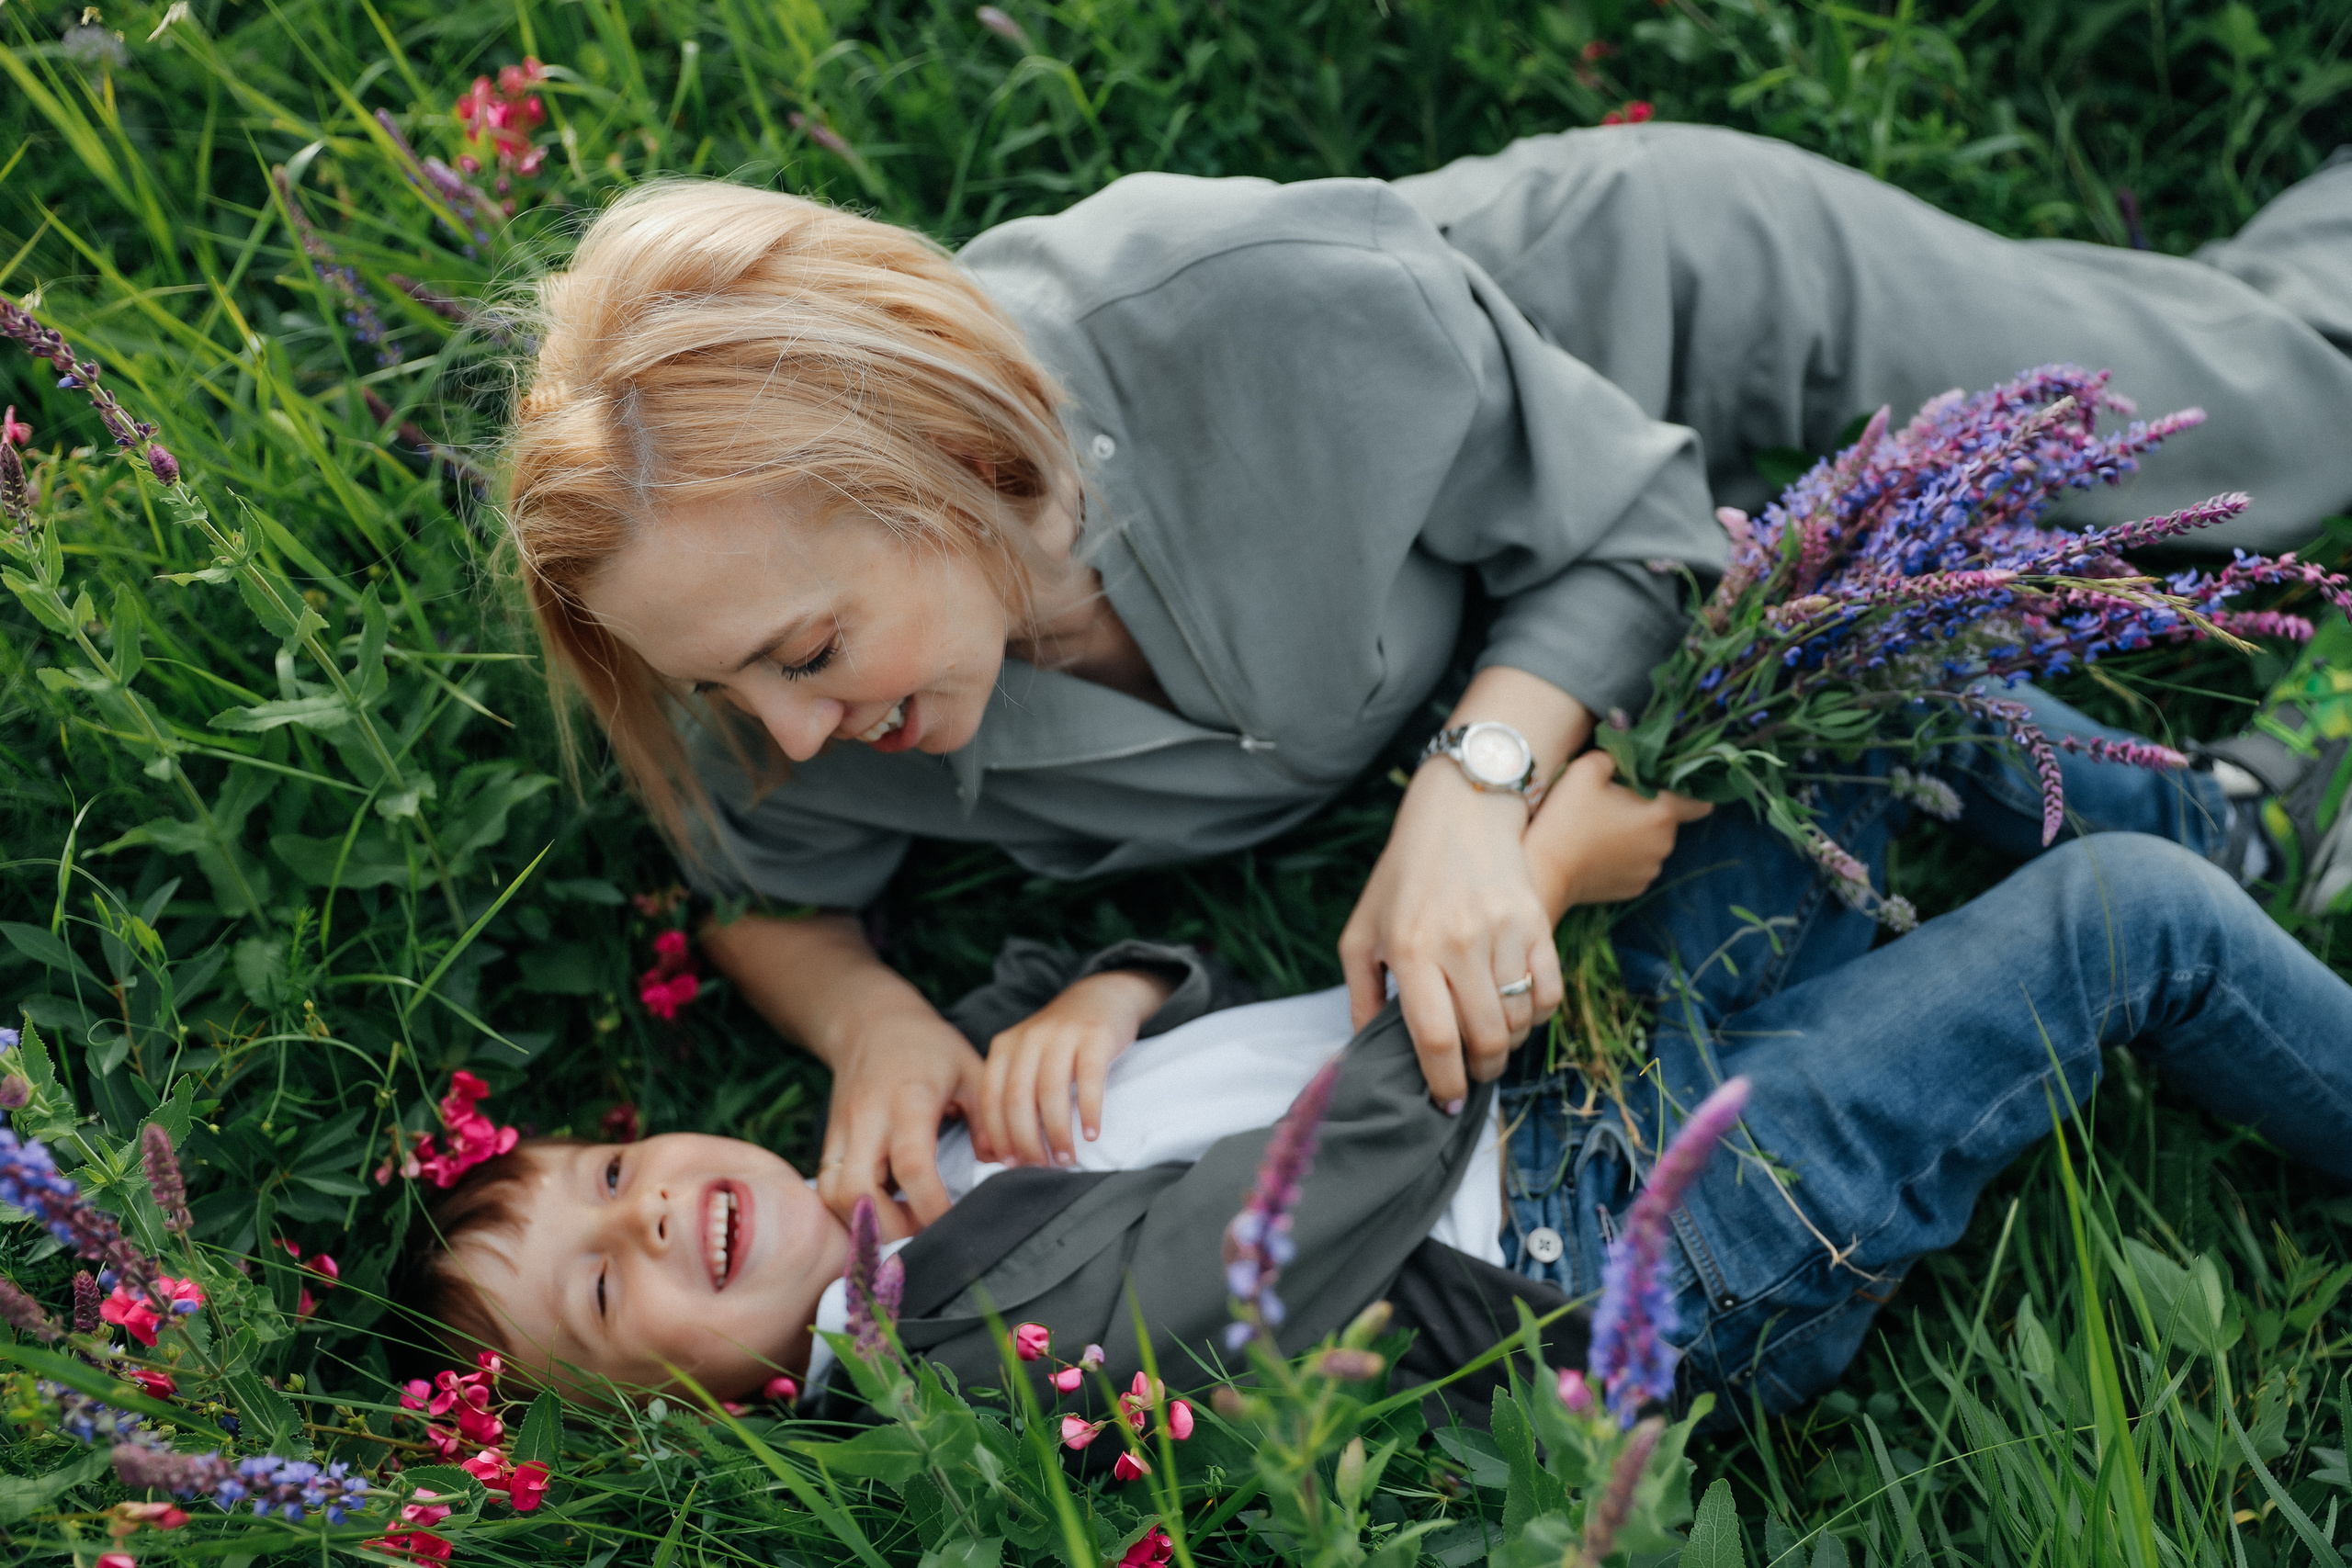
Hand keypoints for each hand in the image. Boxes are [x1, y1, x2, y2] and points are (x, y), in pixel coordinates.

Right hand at [814, 1013, 987, 1239]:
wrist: (870, 1022)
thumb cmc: (926, 1046)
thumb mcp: (970, 1068)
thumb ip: (988, 1116)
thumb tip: (996, 1162)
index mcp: (908, 1102)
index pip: (912, 1166)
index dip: (931, 1206)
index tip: (954, 1222)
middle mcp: (866, 1121)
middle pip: (856, 1193)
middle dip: (888, 1226)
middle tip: (923, 1227)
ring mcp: (841, 1133)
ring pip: (832, 1197)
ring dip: (864, 1222)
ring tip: (903, 1219)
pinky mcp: (829, 1142)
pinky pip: (827, 1190)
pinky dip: (851, 1210)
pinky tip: (881, 1207)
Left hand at [978, 969, 1173, 1167]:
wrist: (1101, 996)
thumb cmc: (1061, 1041)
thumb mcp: (1027, 1057)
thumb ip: (1010, 1094)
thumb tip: (994, 1150)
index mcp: (1005, 1046)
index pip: (992, 1097)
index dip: (998, 1135)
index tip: (1009, 1164)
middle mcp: (1029, 1038)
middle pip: (1018, 1098)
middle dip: (1026, 1141)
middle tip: (1039, 1168)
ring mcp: (1062, 1034)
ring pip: (1051, 1092)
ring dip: (1057, 1132)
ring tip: (1066, 1159)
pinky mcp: (1095, 1036)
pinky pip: (1089, 1080)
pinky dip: (1089, 1111)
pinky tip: (1092, 1134)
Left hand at [1339, 762, 1565, 1110]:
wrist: (1460, 811)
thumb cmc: (1402, 876)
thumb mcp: (1361, 931)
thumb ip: (1361, 995)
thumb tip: (1365, 1052)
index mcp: (1410, 950)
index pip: (1436, 1039)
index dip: (1445, 1084)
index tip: (1448, 1103)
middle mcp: (1458, 943)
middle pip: (1487, 1038)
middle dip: (1482, 1070)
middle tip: (1474, 1072)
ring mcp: (1503, 932)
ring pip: (1520, 1020)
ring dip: (1508, 1043)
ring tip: (1492, 1037)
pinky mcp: (1536, 922)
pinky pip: (1549, 992)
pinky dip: (1538, 1014)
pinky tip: (1518, 1009)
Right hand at [1524, 751, 1713, 917]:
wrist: (1543, 871)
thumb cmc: (1566, 818)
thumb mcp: (1586, 770)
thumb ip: (1615, 755)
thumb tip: (1624, 755)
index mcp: (1661, 814)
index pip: (1701, 801)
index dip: (1691, 789)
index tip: (1669, 784)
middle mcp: (1664, 844)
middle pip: (1667, 819)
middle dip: (1648, 809)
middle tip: (1613, 803)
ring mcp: (1650, 870)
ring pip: (1652, 843)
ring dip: (1635, 834)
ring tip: (1600, 829)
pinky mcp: (1634, 888)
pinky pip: (1637, 865)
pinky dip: (1624, 857)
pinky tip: (1596, 852)